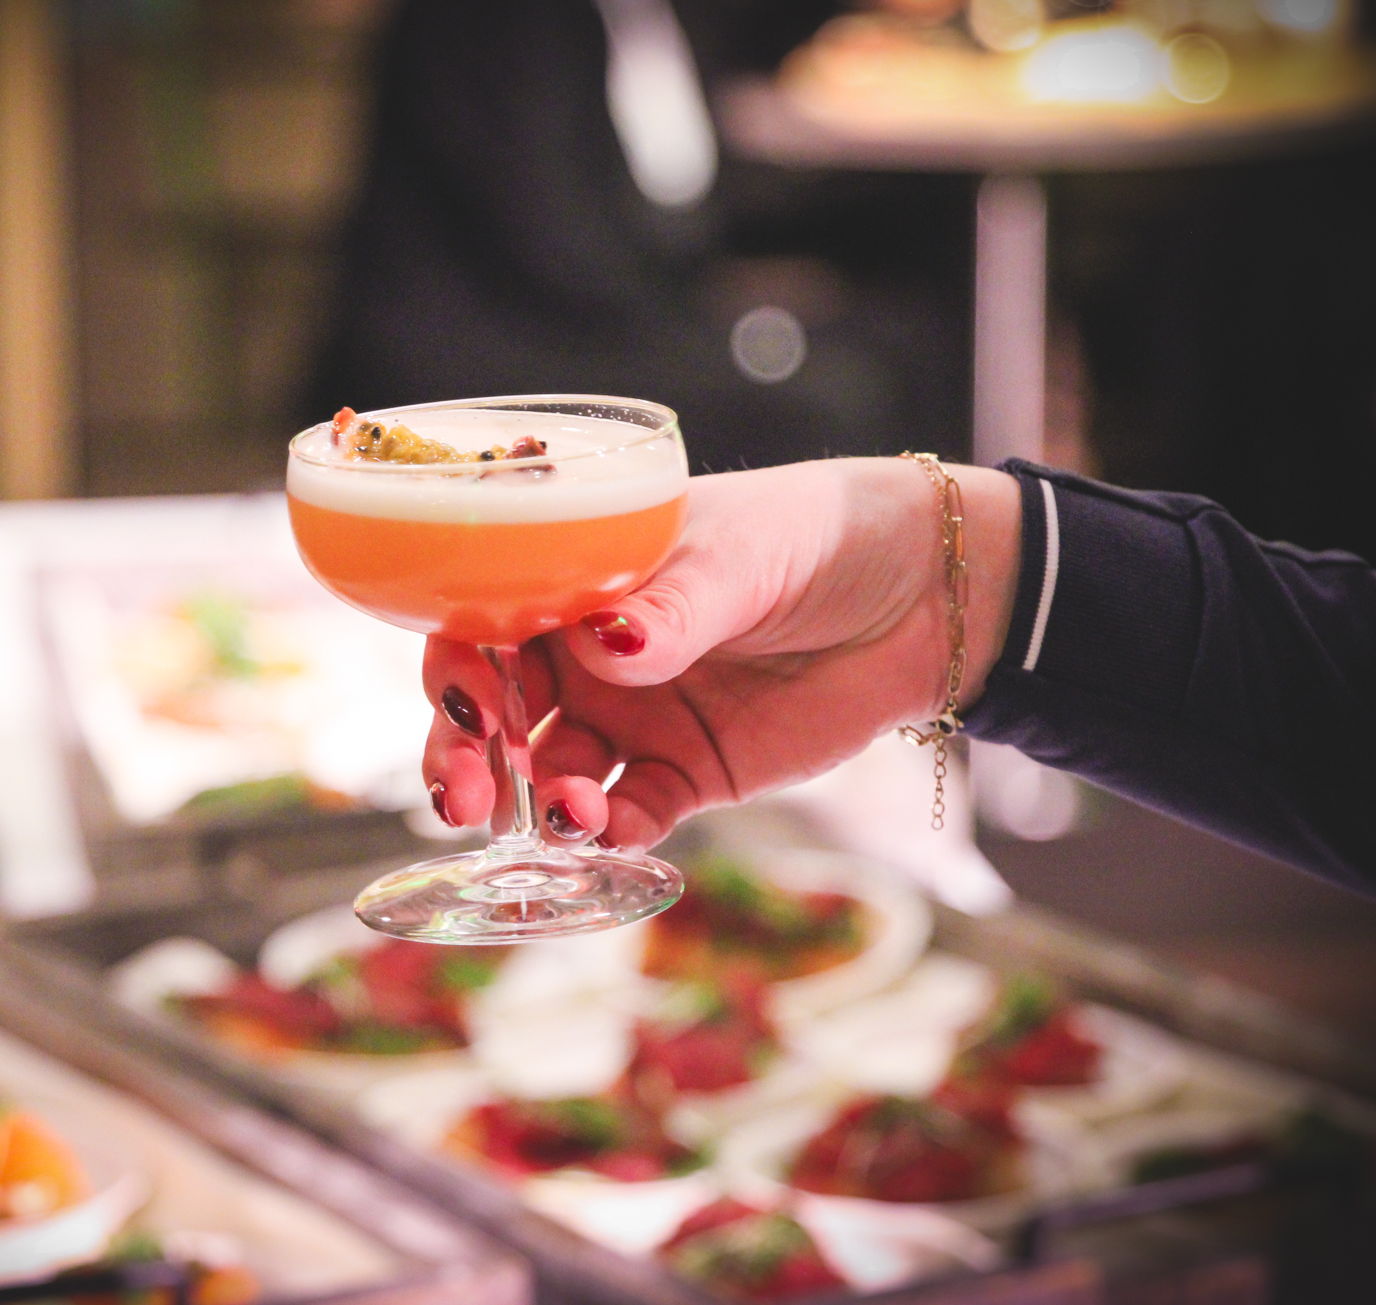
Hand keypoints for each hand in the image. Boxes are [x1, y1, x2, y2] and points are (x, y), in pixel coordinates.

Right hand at [421, 457, 1021, 849]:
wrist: (922, 593)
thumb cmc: (814, 534)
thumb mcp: (741, 553)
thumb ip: (676, 605)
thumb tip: (605, 645)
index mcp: (574, 582)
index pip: (478, 624)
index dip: (454, 669)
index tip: (470, 705)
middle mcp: (586, 655)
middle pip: (494, 716)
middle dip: (467, 758)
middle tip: (467, 799)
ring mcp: (633, 720)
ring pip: (552, 775)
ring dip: (543, 803)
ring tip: (570, 815)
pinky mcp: (688, 775)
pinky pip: (630, 816)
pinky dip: (610, 838)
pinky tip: (609, 840)